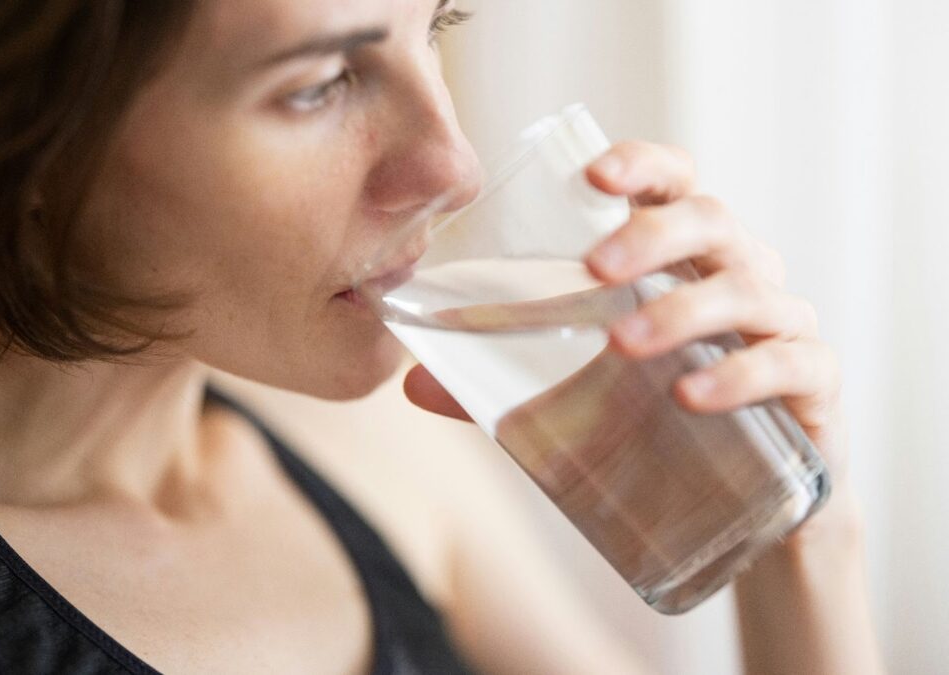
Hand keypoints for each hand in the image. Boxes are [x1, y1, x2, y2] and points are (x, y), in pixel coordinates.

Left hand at [404, 140, 851, 538]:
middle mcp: (736, 274)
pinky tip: (692, 397)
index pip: (672, 185)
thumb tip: (411, 384)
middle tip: (595, 270)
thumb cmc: (655, 423)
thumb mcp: (576, 398)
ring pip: (747, 288)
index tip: (593, 177)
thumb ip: (500, 386)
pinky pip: (790, 363)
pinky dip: (742, 375)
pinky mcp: (812, 384)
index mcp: (681, 259)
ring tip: (624, 346)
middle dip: (653, 236)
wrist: (745, 504)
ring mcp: (781, 324)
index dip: (641, 166)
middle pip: (711, 221)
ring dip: (683, 310)